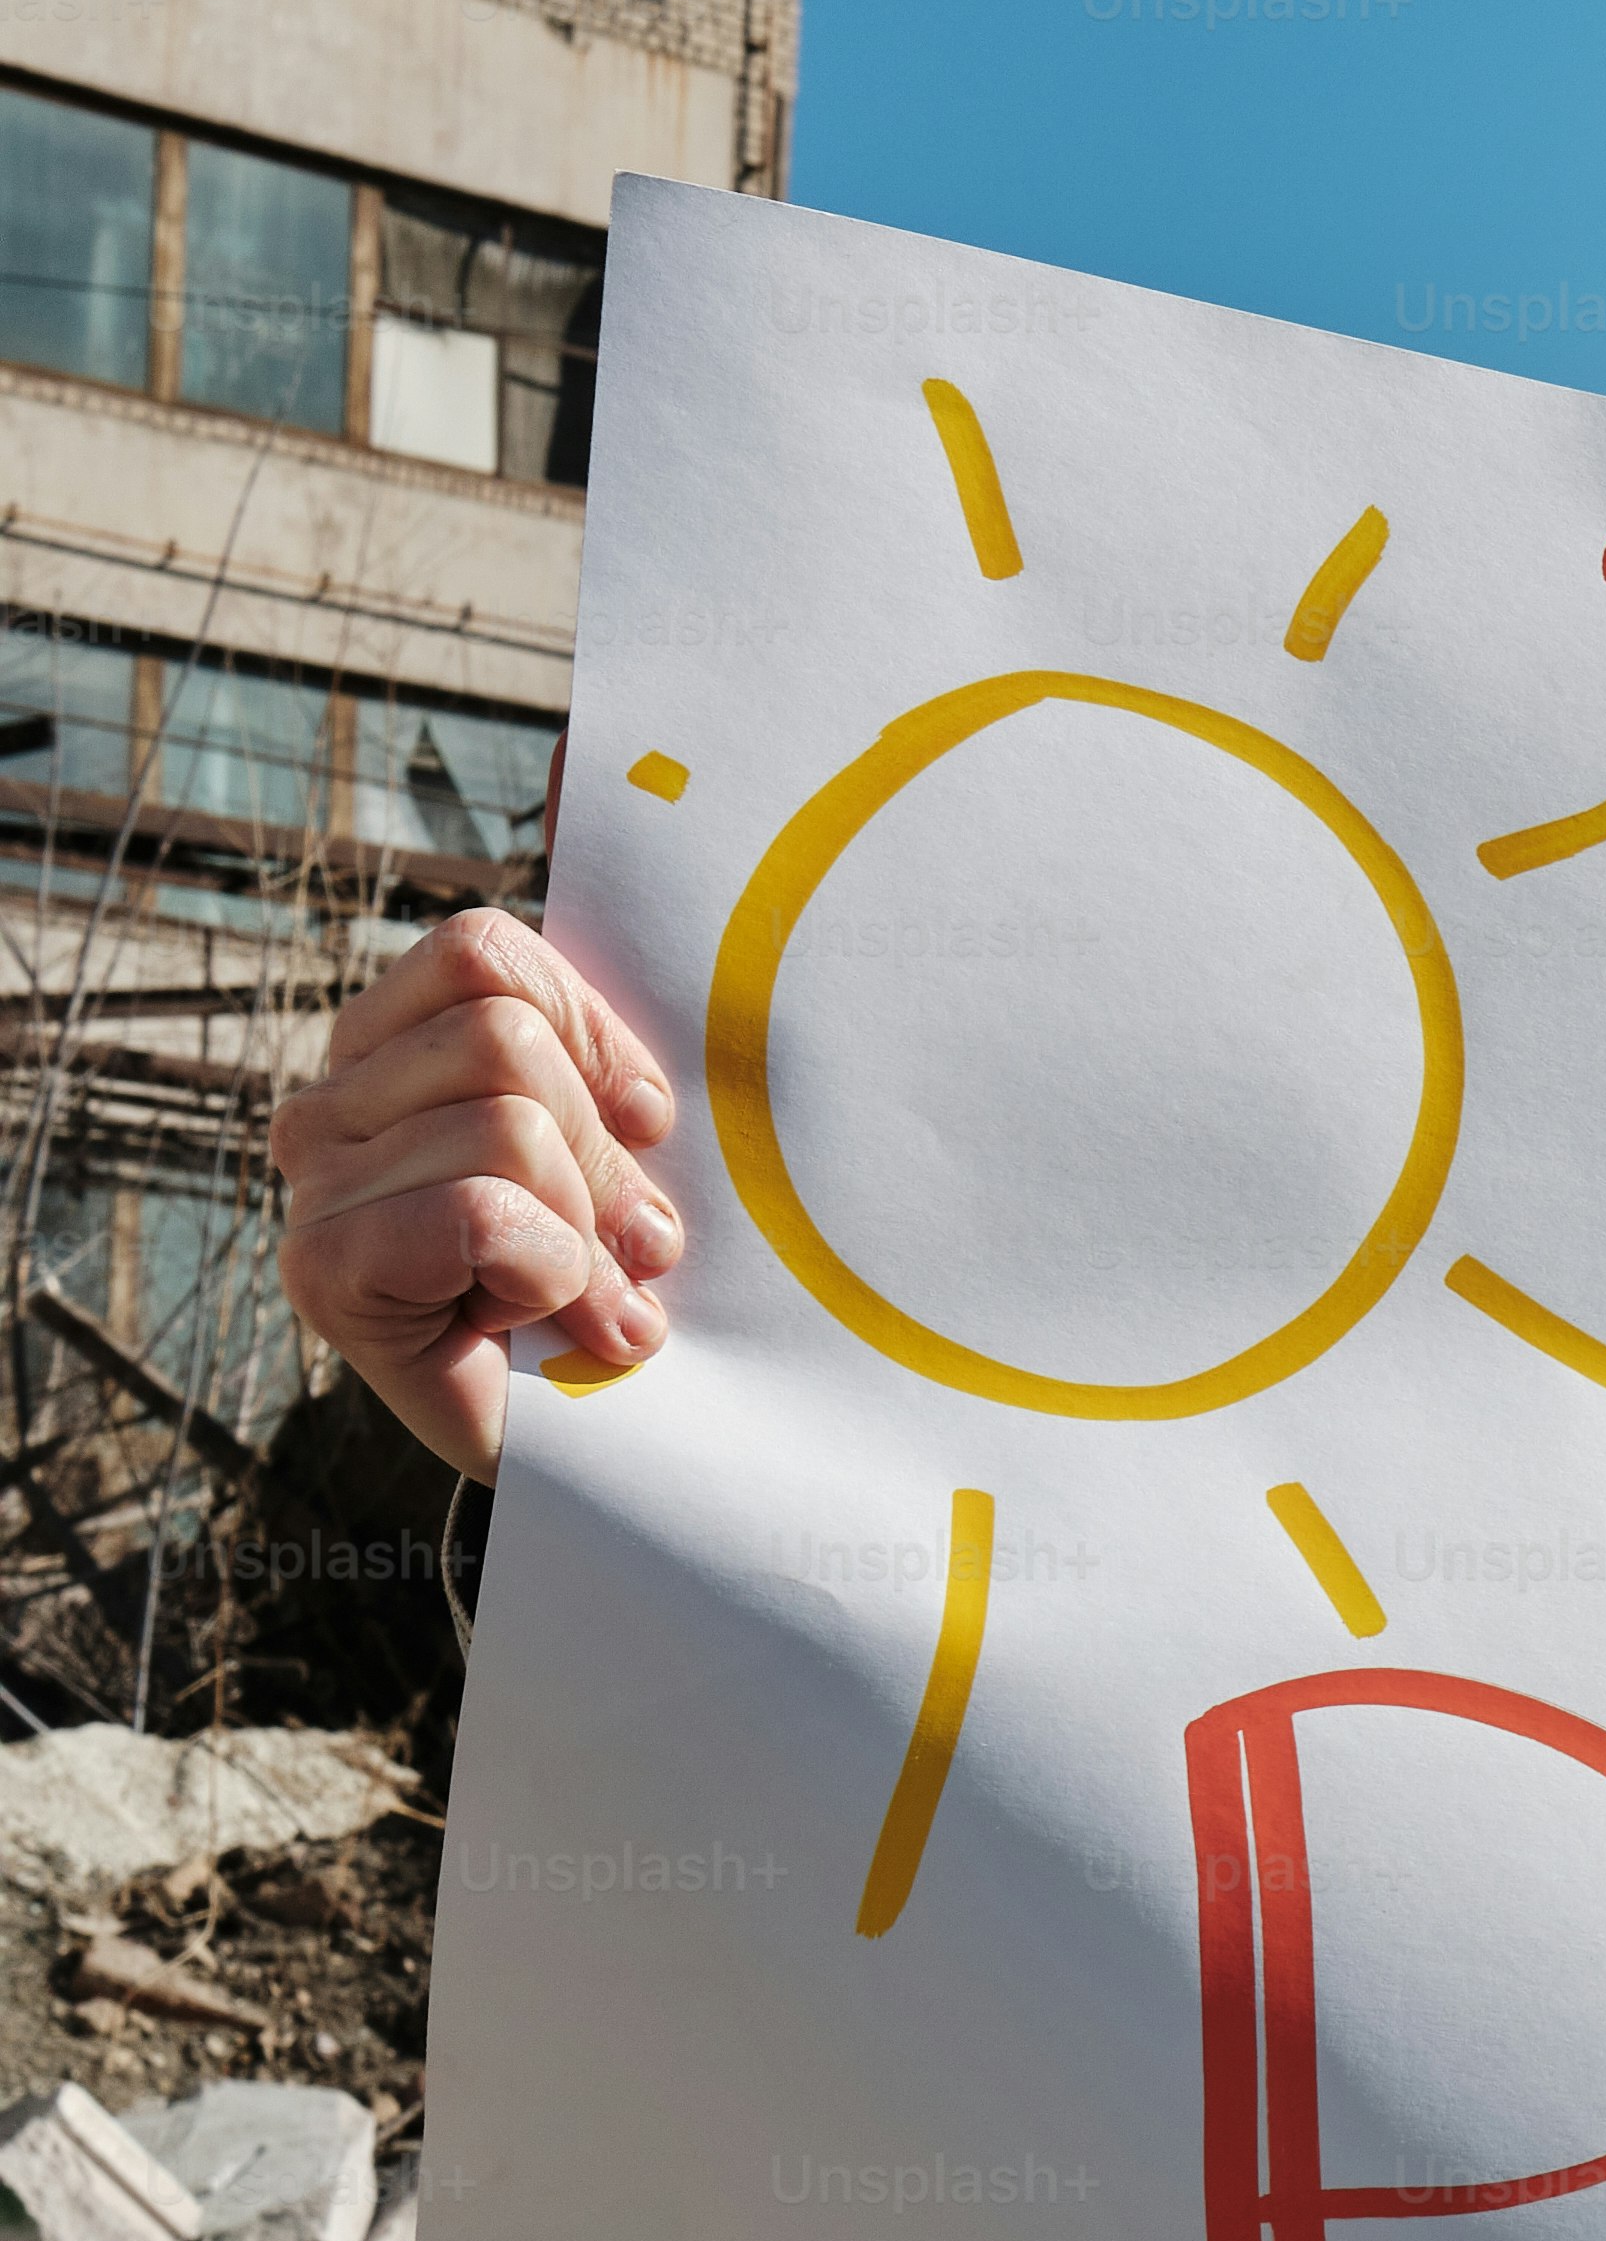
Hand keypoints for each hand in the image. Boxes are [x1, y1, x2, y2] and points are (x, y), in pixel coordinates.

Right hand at [267, 909, 685, 1482]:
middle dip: (606, 1158)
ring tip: (591, 1295)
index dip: (598, 1038)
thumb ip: (618, 1004)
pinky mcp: (323, 1273)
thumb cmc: (635, 1275)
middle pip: (506, 1040)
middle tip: (629, 1248)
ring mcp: (318, 1185)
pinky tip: (545, 1320)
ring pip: (507, 1123)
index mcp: (400, 1043)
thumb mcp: (650, 1128)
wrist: (619, 1448)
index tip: (652, 1128)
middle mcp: (336, 1101)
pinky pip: (475, 1210)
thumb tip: (604, 792)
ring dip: (587, 1229)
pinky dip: (546, 1269)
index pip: (486, 953)